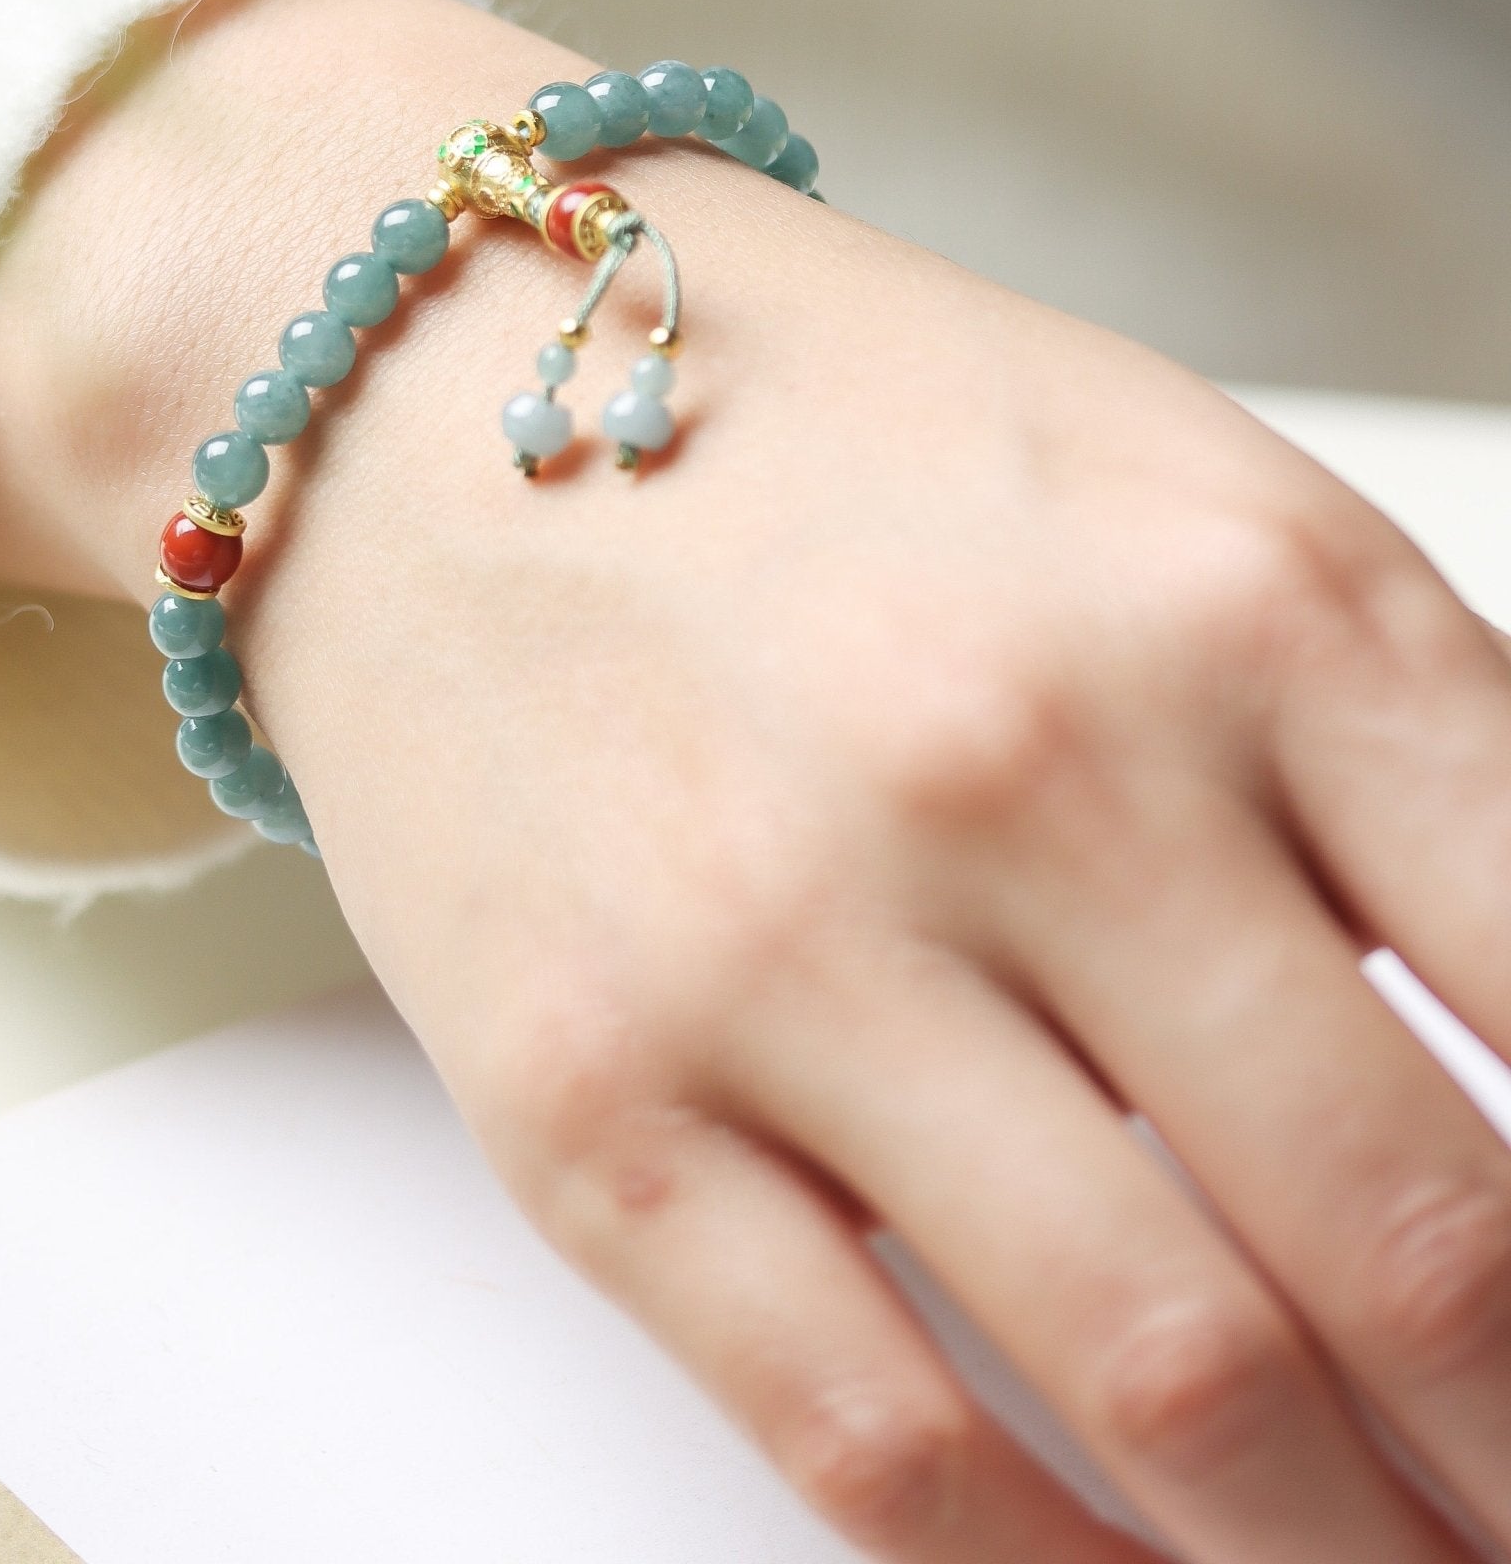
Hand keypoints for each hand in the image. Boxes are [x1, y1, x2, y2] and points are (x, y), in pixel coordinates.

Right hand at [0, 0, 1510, 1561]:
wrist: (430, 396)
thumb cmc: (817, 438)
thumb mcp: (1178, 504)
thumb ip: (1399, 768)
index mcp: (1240, 600)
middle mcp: (1027, 768)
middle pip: (1414, 1248)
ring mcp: (785, 943)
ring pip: (1175, 1385)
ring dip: (1333, 1546)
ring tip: (1381, 1561)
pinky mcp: (588, 1095)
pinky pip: (871, 1435)